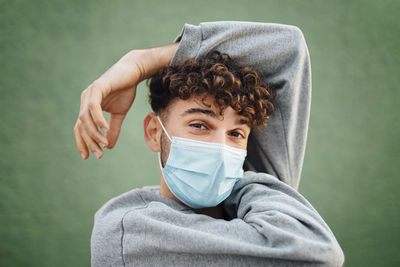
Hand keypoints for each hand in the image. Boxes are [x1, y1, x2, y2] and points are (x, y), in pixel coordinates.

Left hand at [73, 43, 178, 158]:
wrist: (133, 72)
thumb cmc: (125, 90)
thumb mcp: (119, 114)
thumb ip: (112, 129)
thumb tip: (108, 146)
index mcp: (88, 107)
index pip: (80, 128)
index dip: (82, 142)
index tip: (88, 157)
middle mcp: (85, 100)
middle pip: (81, 126)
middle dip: (89, 142)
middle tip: (99, 154)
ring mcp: (90, 93)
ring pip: (85, 118)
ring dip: (94, 133)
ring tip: (103, 144)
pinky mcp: (97, 88)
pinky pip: (94, 107)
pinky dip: (98, 119)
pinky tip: (105, 128)